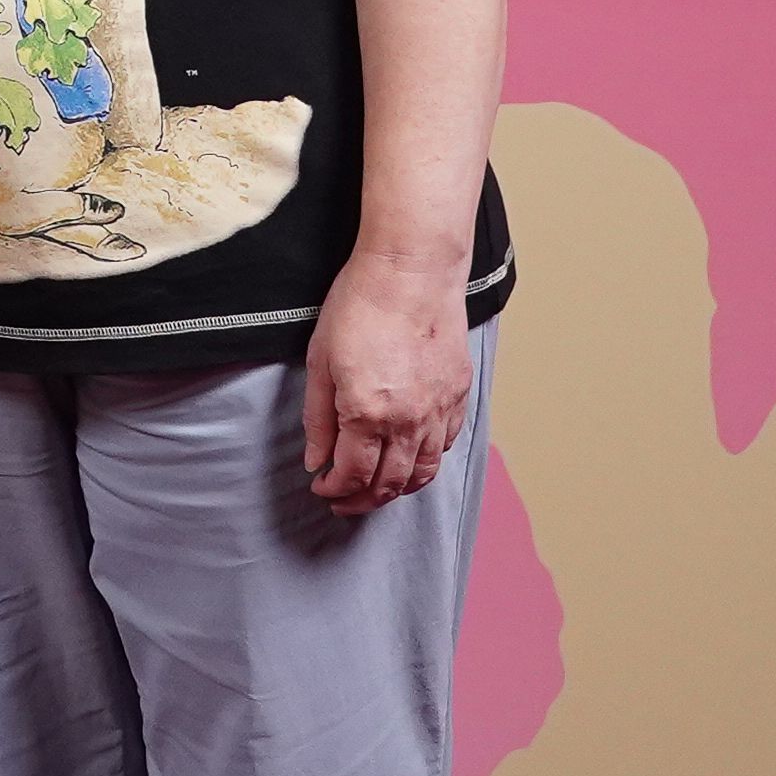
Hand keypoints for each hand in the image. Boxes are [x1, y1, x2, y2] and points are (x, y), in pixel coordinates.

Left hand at [301, 252, 474, 509]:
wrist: (410, 272)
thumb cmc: (359, 307)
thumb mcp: (319, 361)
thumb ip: (318, 417)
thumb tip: (316, 459)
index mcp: (369, 413)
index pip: (353, 474)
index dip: (335, 489)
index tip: (321, 488)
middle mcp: (410, 421)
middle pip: (390, 483)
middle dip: (363, 500)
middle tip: (343, 503)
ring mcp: (440, 410)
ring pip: (423, 472)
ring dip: (397, 489)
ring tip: (376, 491)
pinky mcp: (459, 395)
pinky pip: (446, 445)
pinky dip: (426, 462)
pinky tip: (410, 460)